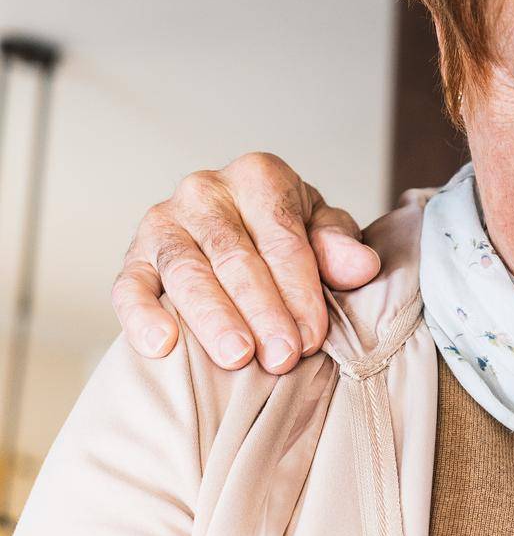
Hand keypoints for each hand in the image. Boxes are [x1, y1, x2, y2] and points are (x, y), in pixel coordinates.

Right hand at [111, 152, 380, 372]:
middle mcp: (206, 190)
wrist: (244, 232)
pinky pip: (129, 285)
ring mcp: (164, 221)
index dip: (298, 291)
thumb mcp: (323, 231)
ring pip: (186, 271)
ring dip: (213, 318)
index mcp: (259, 177)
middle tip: (282, 357)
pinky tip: (161, 346)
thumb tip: (362, 266)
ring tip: (237, 358)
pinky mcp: (135, 255)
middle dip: (262, 311)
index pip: (281, 238)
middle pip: (235, 256)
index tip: (312, 337)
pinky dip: (141, 315)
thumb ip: (339, 246)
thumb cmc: (289, 235)